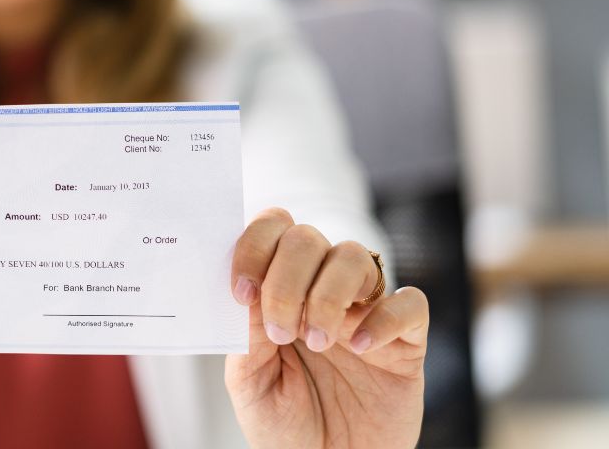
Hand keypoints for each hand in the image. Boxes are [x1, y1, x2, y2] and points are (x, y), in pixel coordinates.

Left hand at [224, 208, 427, 448]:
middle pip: (308, 238)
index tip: (242, 291)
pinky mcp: (406, 341)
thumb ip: (247, 336)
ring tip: (317, 342)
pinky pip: (411, 304)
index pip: (271, 230)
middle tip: (282, 330)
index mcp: (278, 290)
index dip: (254, 246)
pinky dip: (385, 318)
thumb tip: (252, 291)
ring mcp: (364, 311)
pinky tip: (361, 348)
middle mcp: (320, 290)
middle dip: (287, 278)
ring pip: (355, 257)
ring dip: (329, 295)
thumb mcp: (249, 383)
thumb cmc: (284, 424)